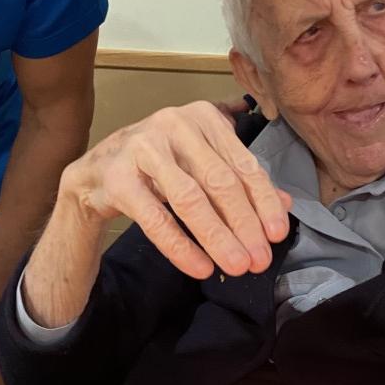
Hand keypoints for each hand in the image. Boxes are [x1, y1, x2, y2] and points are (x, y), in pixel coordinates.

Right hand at [60, 100, 291, 279]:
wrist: (97, 172)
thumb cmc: (161, 165)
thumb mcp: (204, 164)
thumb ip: (242, 179)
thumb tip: (286, 203)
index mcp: (204, 117)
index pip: (243, 164)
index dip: (264, 202)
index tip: (277, 235)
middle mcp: (175, 124)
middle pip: (220, 181)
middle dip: (244, 224)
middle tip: (261, 259)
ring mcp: (143, 147)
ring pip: (190, 198)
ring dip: (218, 237)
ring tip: (237, 266)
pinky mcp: (118, 177)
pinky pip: (155, 218)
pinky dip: (181, 246)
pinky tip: (201, 267)